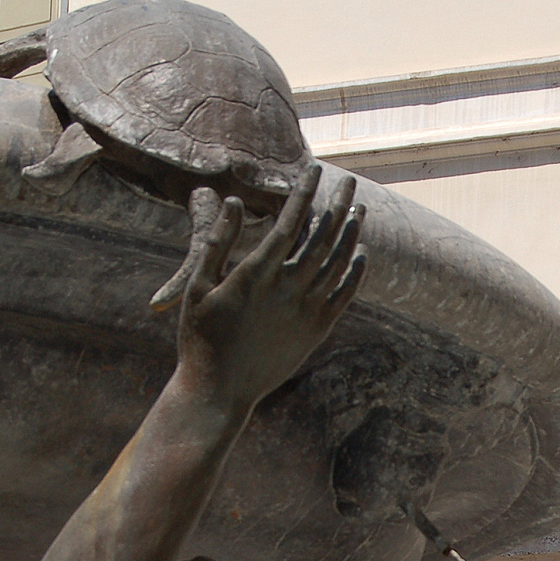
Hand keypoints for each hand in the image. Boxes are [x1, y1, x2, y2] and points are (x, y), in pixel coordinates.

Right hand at [177, 165, 366, 408]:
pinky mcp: (316, 331)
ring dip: (352, 233)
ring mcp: (306, 311)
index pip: (290, 221)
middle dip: (338, 204)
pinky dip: (356, 272)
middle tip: (350, 181)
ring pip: (339, 263)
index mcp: (257, 272)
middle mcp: (288, 288)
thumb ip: (216, 241)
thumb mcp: (197, 285)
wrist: (220, 390)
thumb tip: (230, 201)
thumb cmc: (201, 337)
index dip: (304, 193)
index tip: (314, 170)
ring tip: (359, 210)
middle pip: (323, 236)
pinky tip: (361, 254)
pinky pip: (344, 296)